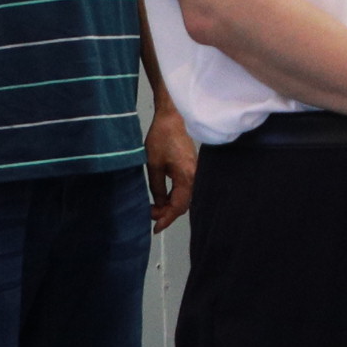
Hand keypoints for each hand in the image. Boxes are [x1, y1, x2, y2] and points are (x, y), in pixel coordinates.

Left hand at [142, 109, 198, 230]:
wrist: (173, 118)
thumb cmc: (162, 139)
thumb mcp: (153, 166)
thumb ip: (156, 188)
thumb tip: (158, 205)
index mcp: (187, 177)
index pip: (178, 206)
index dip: (166, 219)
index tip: (155, 228)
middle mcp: (195, 177)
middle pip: (183, 205)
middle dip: (167, 213)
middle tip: (151, 215)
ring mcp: (195, 173)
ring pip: (184, 198)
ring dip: (170, 205)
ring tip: (154, 209)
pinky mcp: (192, 169)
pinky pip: (185, 189)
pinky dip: (174, 196)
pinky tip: (163, 198)